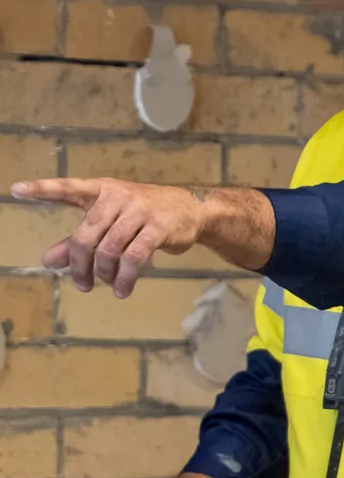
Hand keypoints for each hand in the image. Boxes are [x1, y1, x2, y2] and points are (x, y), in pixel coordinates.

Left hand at [9, 178, 273, 296]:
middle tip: (81, 285)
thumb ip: (78, 241)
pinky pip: (134, 258)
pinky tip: (122, 289)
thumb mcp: (110, 223)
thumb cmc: (144, 215)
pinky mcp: (158, 228)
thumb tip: (49, 261)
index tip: (15, 190)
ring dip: (104, 275)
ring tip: (106, 287)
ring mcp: (139, 211)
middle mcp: (117, 197)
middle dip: (80, 266)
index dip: (42, 189)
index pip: (67, 188)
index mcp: (101, 191)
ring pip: (109, 250)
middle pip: (85, 235)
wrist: (192, 209)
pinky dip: (125, 278)